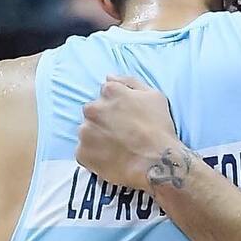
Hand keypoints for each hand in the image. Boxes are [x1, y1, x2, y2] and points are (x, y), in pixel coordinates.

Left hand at [77, 75, 179, 190]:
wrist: (156, 163)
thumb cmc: (159, 129)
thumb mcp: (154, 96)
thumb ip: (130, 82)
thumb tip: (110, 77)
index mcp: (110, 92)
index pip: (106, 93)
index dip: (116, 106)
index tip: (126, 117)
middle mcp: (93, 109)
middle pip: (93, 112)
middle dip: (104, 120)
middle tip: (120, 133)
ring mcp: (85, 132)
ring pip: (87, 131)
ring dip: (97, 136)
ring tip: (116, 148)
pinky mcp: (82, 153)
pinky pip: (84, 152)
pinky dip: (94, 155)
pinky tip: (110, 158)